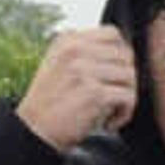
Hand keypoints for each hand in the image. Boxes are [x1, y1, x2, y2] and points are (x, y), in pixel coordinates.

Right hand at [17, 25, 138, 150]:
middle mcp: (76, 50)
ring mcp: (85, 70)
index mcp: (68, 40)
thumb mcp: (59, 64)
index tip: (113, 77)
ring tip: (110, 111)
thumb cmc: (51, 103)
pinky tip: (108, 122)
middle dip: (125, 79)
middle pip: (125, 55)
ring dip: (126, 97)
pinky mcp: (94, 93)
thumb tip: (123, 52)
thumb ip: (85, 53)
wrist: (34, 130)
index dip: (120, 56)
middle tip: (112, 98)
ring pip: (130, 76)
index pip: (113, 34)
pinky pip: (128, 96)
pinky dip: (124, 113)